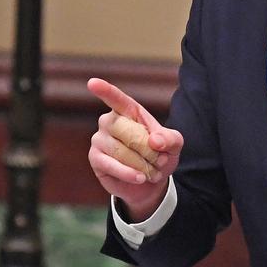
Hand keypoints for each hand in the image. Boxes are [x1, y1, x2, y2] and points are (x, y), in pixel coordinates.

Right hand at [87, 77, 183, 220]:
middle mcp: (109, 121)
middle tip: (160, 159)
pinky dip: (130, 173)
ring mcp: (99, 139)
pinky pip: (112, 165)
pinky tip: (140, 178)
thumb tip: (155, 141)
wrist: (149, 183)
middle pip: (129, 133)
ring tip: (152, 170)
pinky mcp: (95, 158)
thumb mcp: (174, 146)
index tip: (93, 83)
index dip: (105, 91)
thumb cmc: (160, 156)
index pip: (117, 99)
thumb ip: (170, 139)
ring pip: (122, 152)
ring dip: (143, 164)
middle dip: (149, 150)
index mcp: (128, 111)